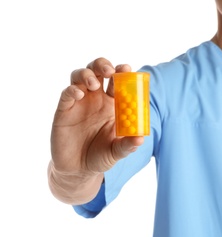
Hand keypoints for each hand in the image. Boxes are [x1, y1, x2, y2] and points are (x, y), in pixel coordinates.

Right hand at [49, 58, 143, 198]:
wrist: (77, 170)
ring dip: (87, 74)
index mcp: (112, 104)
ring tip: (94, 84)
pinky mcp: (64, 110)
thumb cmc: (100, 156)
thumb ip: (127, 145)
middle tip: (109, 71)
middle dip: (103, 64)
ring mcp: (79, 102)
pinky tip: (79, 94)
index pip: (117, 81)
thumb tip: (140, 139)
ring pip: (80, 76)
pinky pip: (67, 93)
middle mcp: (96, 99)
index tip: (126, 68)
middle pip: (97, 70)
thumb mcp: (116, 152)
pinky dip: (72, 90)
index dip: (121, 71)